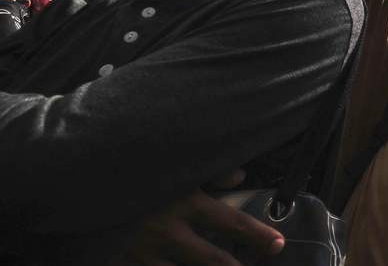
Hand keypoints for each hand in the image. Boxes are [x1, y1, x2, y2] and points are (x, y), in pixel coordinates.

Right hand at [104, 169, 282, 265]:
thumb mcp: (169, 167)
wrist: (72, 192)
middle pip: (214, 261)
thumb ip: (207, 172)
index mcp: (185, 203)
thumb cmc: (128, 178)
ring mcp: (144, 255)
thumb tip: (240, 176)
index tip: (278, 244)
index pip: (233, 223)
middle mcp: (169, 232)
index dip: (259, 235)